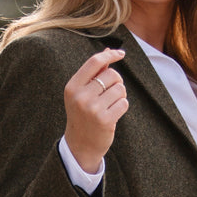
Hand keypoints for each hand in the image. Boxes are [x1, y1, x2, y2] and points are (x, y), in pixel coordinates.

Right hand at [63, 48, 127, 174]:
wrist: (81, 145)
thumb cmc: (84, 115)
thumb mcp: (82, 93)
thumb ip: (95, 72)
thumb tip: (108, 50)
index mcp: (72, 87)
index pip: (94, 62)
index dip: (110, 56)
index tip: (121, 54)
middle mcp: (80, 96)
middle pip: (111, 75)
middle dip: (116, 82)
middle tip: (111, 94)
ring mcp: (92, 109)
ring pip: (120, 89)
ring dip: (120, 96)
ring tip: (110, 105)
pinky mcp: (105, 120)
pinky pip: (124, 103)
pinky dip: (122, 107)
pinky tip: (113, 114)